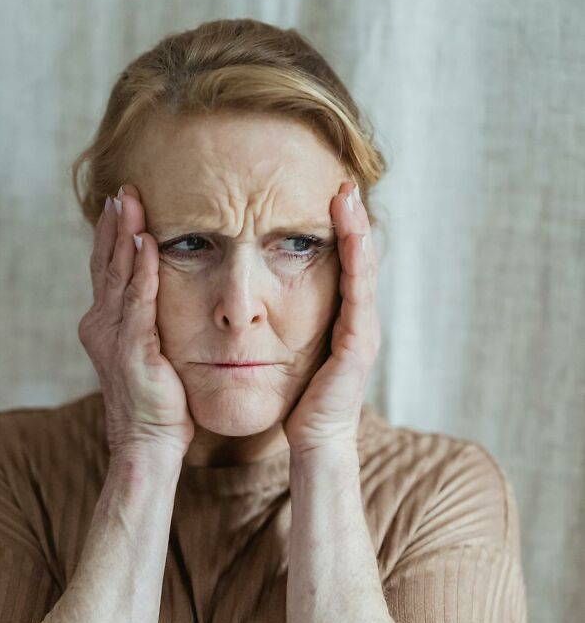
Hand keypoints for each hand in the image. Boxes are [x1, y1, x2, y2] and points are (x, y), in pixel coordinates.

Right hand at [78, 184, 194, 458]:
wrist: (148, 444)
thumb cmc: (157, 403)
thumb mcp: (150, 353)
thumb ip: (149, 322)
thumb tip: (164, 295)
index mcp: (104, 324)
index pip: (107, 269)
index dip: (113, 234)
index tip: (122, 201)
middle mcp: (101, 324)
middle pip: (106, 263)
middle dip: (114, 223)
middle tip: (123, 188)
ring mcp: (113, 336)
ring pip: (118, 274)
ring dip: (124, 234)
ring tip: (130, 201)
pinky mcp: (132, 348)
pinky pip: (138, 300)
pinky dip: (142, 269)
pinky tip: (148, 242)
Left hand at [282, 180, 380, 455]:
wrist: (313, 439)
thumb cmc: (299, 399)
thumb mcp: (291, 350)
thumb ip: (286, 323)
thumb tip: (259, 300)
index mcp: (343, 319)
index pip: (344, 265)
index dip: (341, 230)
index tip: (329, 194)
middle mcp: (358, 319)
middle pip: (359, 259)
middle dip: (353, 220)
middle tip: (343, 182)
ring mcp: (363, 329)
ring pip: (363, 269)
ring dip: (357, 230)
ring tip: (348, 196)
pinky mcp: (358, 342)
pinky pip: (359, 292)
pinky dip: (357, 260)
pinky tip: (352, 236)